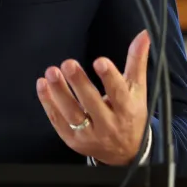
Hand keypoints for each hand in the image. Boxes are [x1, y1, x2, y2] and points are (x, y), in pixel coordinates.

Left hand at [36, 29, 149, 165]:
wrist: (125, 153)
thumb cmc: (130, 113)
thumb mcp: (137, 89)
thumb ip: (137, 61)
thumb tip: (144, 34)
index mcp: (127, 110)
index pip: (118, 93)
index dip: (110, 78)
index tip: (100, 61)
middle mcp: (109, 124)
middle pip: (92, 103)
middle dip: (79, 83)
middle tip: (68, 63)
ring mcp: (89, 135)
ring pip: (72, 113)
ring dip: (59, 92)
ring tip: (51, 72)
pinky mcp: (73, 140)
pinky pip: (58, 121)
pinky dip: (48, 103)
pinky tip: (42, 85)